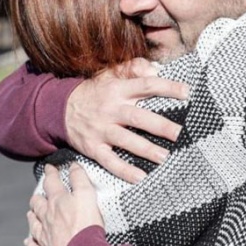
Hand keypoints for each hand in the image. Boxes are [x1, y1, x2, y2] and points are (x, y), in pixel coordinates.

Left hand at [25, 164, 102, 245]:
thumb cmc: (86, 227)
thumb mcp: (87, 196)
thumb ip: (80, 179)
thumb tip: (73, 166)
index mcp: (58, 202)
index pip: (51, 182)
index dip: (51, 173)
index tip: (49, 168)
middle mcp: (47, 218)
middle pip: (38, 204)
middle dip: (38, 197)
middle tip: (39, 194)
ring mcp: (44, 237)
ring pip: (33, 224)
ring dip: (32, 217)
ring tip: (31, 213)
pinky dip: (30, 243)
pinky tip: (28, 241)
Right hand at [66, 58, 187, 182]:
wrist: (59, 108)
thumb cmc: (94, 92)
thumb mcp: (111, 74)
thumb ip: (134, 68)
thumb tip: (156, 69)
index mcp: (118, 89)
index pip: (146, 85)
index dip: (167, 87)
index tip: (187, 92)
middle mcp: (110, 109)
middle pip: (138, 117)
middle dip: (160, 126)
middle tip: (180, 134)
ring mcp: (101, 130)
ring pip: (126, 140)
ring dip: (146, 150)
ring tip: (165, 157)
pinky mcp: (93, 147)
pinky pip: (109, 161)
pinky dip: (124, 170)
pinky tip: (139, 177)